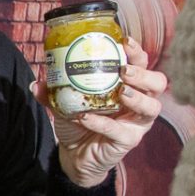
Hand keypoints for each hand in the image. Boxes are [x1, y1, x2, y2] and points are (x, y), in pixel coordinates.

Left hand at [38, 36, 165, 187]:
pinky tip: (86, 117)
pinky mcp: (128, 140)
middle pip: (158, 83)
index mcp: (129, 85)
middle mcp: (139, 102)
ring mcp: (137, 123)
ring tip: (121, 91)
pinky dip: (103, 123)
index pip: (142, 64)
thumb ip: (52, 92)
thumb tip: (36, 83)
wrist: (74, 154)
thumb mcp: (65, 102)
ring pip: (152, 107)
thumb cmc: (79, 121)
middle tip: (124, 70)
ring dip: (137, 97)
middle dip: (143, 74)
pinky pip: (121, 131)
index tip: (125, 41)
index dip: (137, 52)